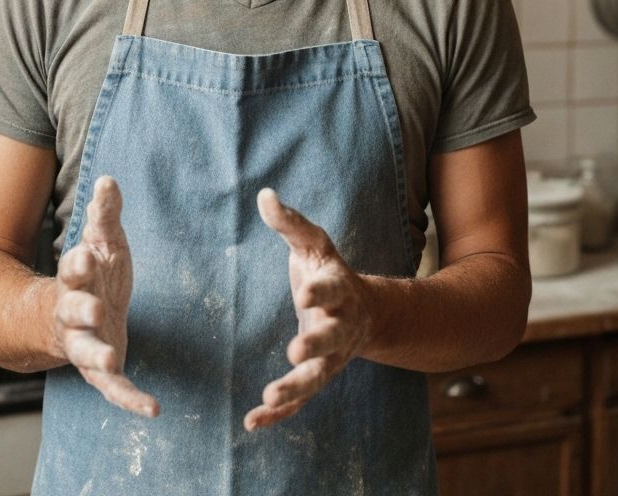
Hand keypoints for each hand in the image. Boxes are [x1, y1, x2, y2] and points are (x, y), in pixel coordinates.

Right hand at [55, 176, 158, 417]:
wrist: (70, 319)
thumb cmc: (92, 274)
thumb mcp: (101, 242)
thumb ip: (104, 215)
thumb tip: (108, 179)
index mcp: (76, 279)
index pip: (72, 268)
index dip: (78, 264)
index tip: (86, 255)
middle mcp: (74, 314)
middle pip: (73, 311)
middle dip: (81, 309)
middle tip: (94, 308)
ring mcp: (85, 345)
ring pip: (85, 352)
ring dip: (96, 355)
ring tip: (108, 359)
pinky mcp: (102, 371)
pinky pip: (114, 388)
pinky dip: (131, 400)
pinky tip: (154, 410)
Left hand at [244, 188, 373, 430]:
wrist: (364, 311)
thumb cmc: (329, 271)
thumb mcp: (314, 244)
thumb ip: (290, 223)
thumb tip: (264, 195)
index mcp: (341, 290)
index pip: (332, 289)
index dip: (320, 291)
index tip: (304, 292)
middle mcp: (341, 327)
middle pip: (330, 339)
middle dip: (315, 346)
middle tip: (295, 352)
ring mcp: (331, 357)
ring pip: (317, 378)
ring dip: (295, 388)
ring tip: (269, 396)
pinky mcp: (317, 376)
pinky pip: (301, 400)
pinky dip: (280, 413)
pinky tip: (253, 421)